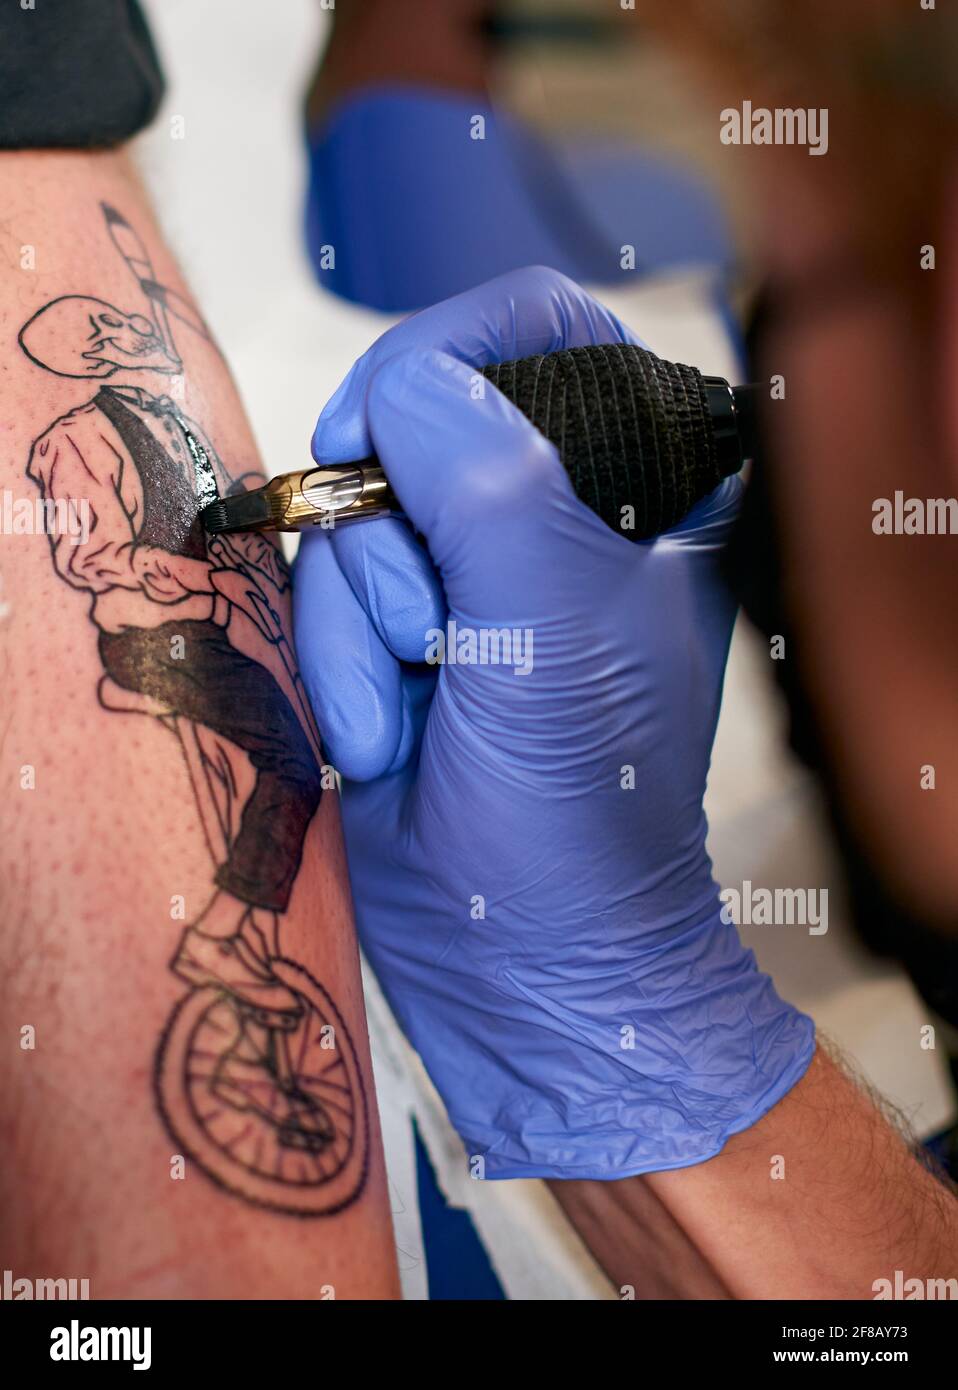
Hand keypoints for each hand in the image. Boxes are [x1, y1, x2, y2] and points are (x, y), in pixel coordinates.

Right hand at [294, 268, 813, 1177]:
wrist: (525, 966)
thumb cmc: (582, 814)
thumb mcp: (556, 635)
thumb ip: (495, 486)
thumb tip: (407, 387)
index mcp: (642, 485)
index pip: (540, 326)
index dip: (447, 356)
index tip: (391, 438)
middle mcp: (550, 511)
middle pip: (410, 417)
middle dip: (394, 545)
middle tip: (437, 643)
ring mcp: (464, 572)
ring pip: (347, 512)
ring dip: (357, 627)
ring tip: (412, 717)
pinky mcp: (394, 631)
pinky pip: (315, 583)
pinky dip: (331, 664)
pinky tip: (381, 737)